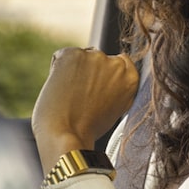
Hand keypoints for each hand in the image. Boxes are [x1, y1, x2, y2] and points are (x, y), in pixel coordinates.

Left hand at [31, 48, 139, 171]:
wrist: (66, 134)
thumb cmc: (86, 129)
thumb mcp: (115, 109)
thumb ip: (117, 89)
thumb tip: (108, 78)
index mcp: (130, 78)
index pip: (121, 63)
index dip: (106, 75)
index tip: (98, 86)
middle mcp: (116, 64)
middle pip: (100, 59)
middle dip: (90, 72)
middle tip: (81, 95)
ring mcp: (94, 57)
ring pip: (81, 57)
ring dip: (75, 70)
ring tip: (69, 95)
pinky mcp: (72, 54)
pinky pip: (62, 56)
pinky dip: (57, 68)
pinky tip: (59, 87)